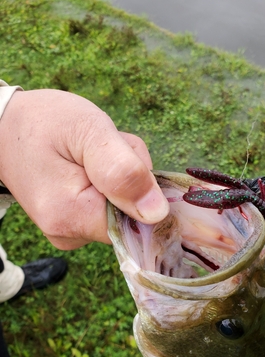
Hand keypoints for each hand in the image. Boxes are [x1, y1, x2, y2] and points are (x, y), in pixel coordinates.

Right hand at [0, 89, 168, 248]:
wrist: (5, 127)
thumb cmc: (44, 122)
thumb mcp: (89, 132)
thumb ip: (123, 171)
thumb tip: (157, 214)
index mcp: (72, 217)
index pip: (139, 221)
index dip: (141, 187)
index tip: (120, 158)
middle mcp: (69, 235)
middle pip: (131, 214)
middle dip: (129, 177)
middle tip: (101, 148)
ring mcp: (70, 232)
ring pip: (122, 208)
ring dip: (120, 176)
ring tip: (91, 152)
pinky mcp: (72, 224)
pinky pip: (108, 207)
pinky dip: (109, 183)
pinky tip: (89, 164)